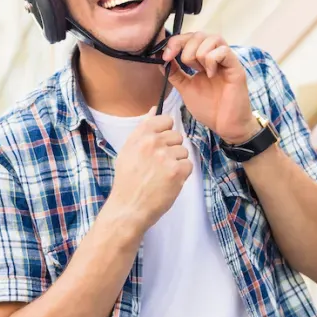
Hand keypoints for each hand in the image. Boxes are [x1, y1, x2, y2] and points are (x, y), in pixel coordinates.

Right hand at [107, 111, 191, 233]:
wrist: (129, 207)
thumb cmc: (128, 180)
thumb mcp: (128, 150)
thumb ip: (143, 129)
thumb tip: (154, 108)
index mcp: (140, 135)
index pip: (165, 120)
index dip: (165, 132)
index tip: (159, 145)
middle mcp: (152, 143)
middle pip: (177, 136)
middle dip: (171, 150)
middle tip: (158, 166)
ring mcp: (165, 156)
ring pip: (183, 151)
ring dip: (177, 163)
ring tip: (161, 175)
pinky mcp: (177, 171)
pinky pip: (188, 165)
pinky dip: (182, 174)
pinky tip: (168, 182)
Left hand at [163, 33, 260, 143]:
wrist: (225, 126)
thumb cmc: (210, 108)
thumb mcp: (186, 88)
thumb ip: (175, 73)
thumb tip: (160, 59)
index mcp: (204, 60)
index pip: (189, 38)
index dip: (176, 42)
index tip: (166, 56)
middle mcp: (216, 57)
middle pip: (200, 34)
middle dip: (186, 46)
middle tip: (186, 65)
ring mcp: (227, 61)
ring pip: (213, 38)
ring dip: (200, 53)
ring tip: (201, 71)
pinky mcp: (236, 68)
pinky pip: (224, 51)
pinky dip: (213, 60)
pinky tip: (211, 74)